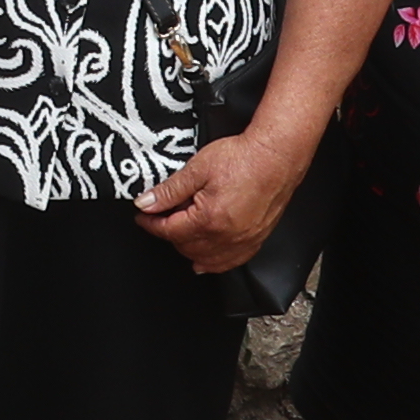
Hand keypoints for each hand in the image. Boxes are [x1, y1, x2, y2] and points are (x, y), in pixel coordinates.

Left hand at [134, 122, 312, 278]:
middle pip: (185, 246)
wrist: (277, 156)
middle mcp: (226, 236)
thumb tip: (146, 203)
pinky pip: (231, 262)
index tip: (143, 217)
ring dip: (188, 249)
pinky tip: (205, 261)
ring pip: (206, 259)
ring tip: (180, 234)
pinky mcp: (256, 239)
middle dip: (169, 234)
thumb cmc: (243, 158)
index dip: (151, 224)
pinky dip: (214, 263)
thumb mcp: (197, 168)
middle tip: (163, 217)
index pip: (169, 231)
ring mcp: (243, 241)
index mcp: (208, 219)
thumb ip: (169, 190)